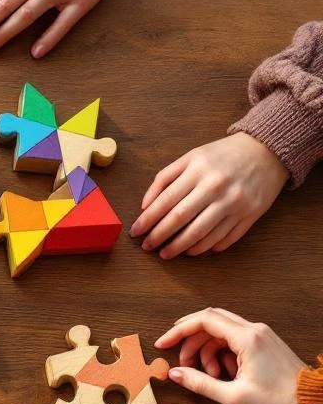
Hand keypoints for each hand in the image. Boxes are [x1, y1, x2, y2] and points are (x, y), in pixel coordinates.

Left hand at [131, 133, 287, 257]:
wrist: (267, 151)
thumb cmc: (222, 156)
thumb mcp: (191, 157)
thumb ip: (165, 178)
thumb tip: (145, 206)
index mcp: (198, 170)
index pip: (166, 201)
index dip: (148, 220)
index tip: (136, 232)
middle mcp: (216, 187)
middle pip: (180, 218)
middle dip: (159, 236)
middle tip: (147, 246)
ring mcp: (235, 202)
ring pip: (201, 233)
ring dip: (180, 247)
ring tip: (167, 253)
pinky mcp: (251, 214)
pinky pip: (225, 238)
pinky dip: (207, 247)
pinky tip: (194, 250)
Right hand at [155, 308, 304, 403]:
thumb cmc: (279, 401)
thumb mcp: (233, 396)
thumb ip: (200, 383)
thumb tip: (174, 374)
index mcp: (247, 338)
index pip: (203, 321)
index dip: (178, 330)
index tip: (163, 344)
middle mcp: (254, 330)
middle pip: (210, 322)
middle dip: (190, 341)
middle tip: (182, 363)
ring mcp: (261, 334)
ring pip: (221, 331)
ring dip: (206, 349)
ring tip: (209, 375)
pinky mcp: (264, 342)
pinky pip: (234, 339)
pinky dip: (221, 352)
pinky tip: (225, 373)